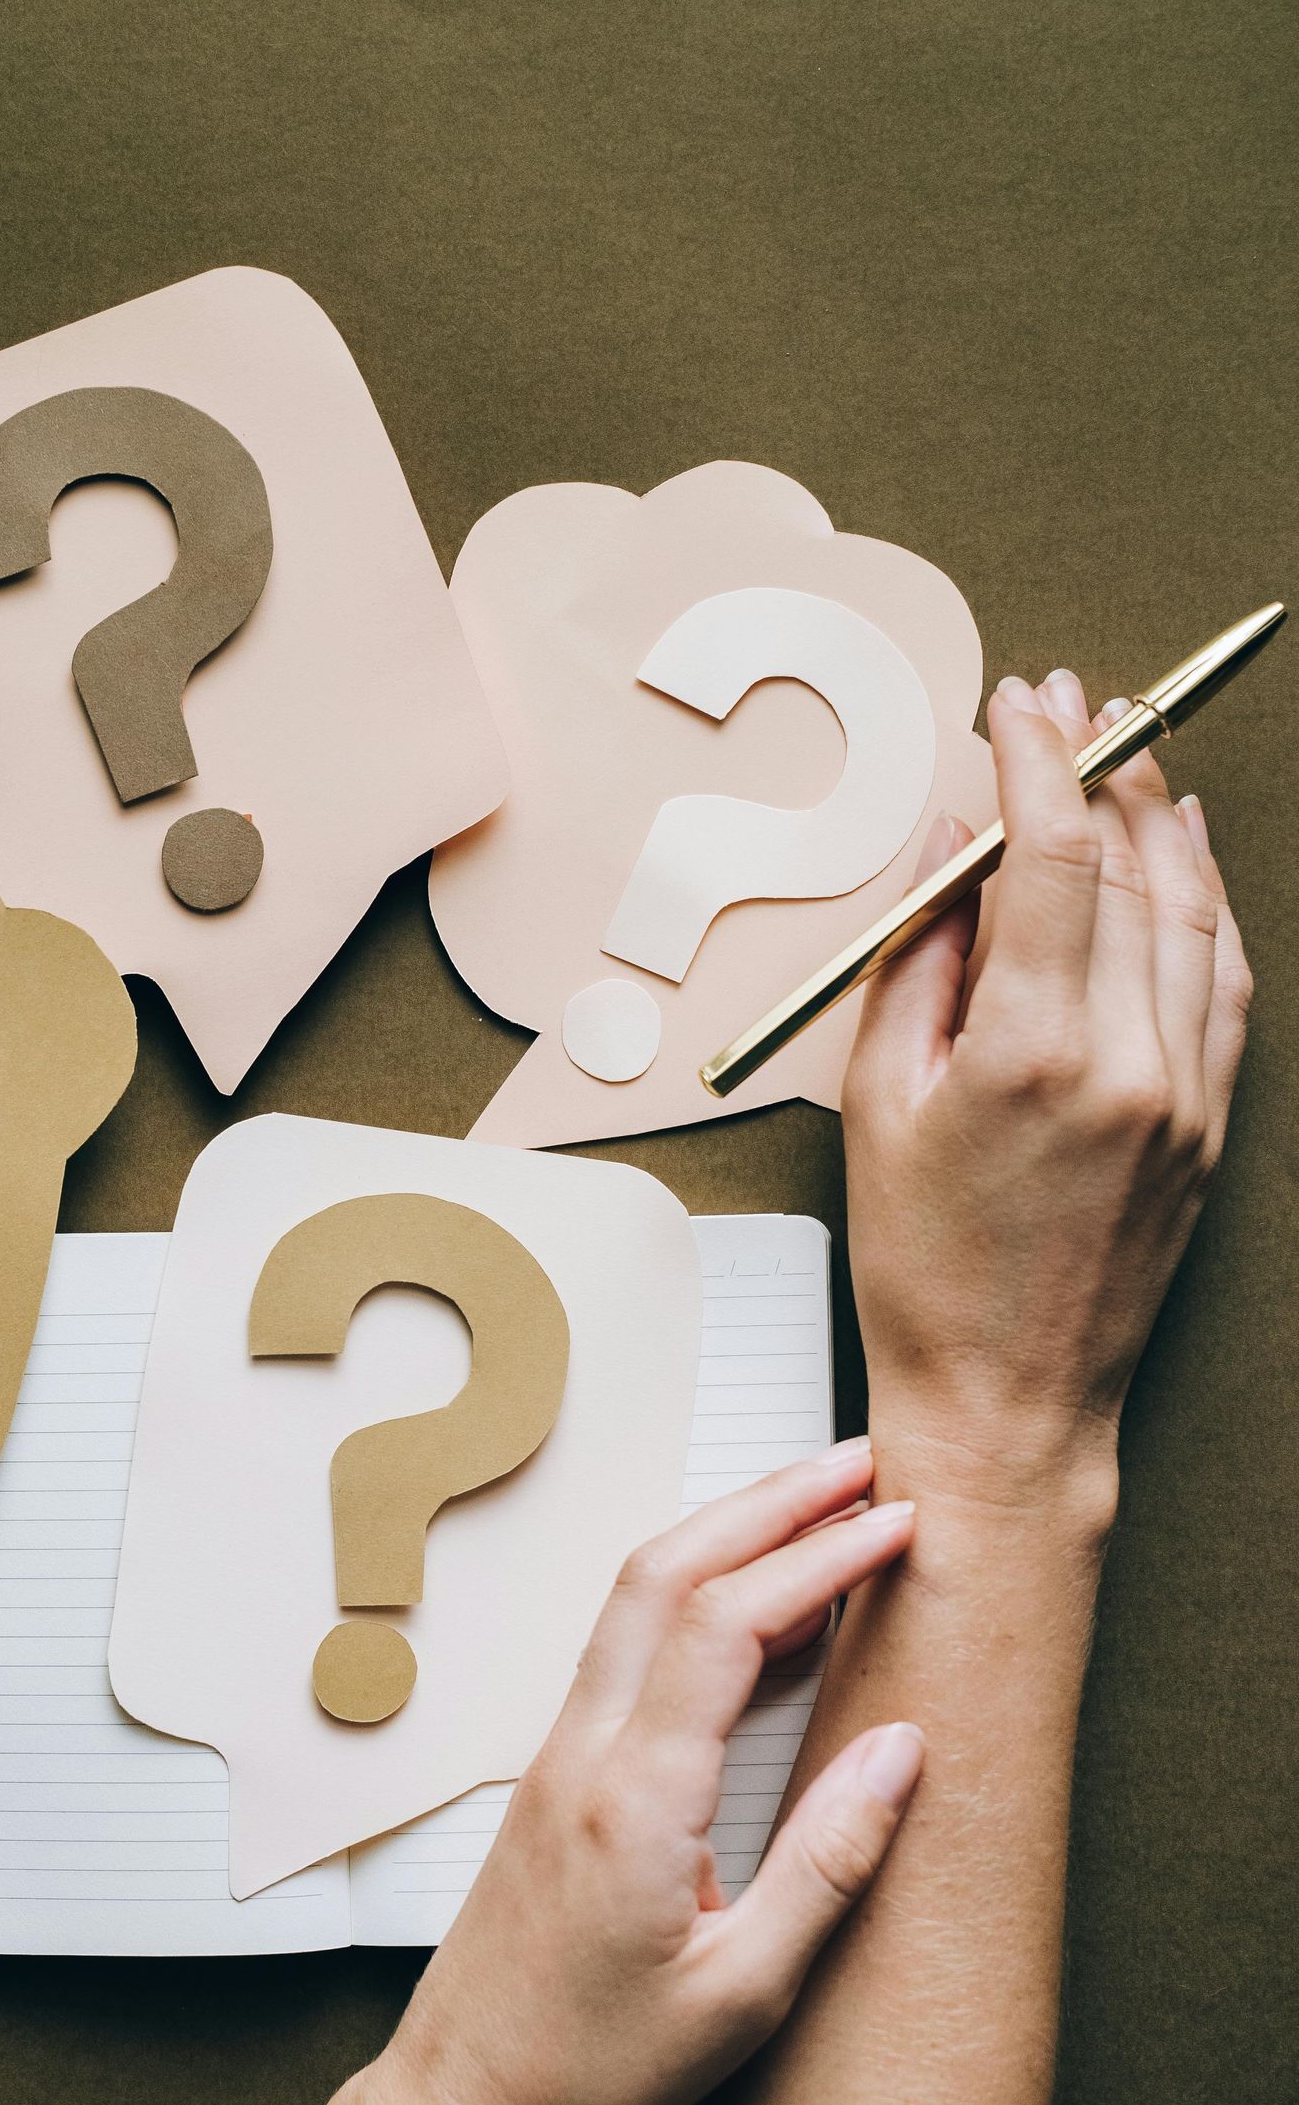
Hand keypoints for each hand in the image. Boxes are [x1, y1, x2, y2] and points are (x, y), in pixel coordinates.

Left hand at [335, 1444, 921, 2104]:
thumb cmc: (595, 2074)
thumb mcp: (745, 1996)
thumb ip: (830, 1863)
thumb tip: (904, 1748)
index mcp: (635, 1798)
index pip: (726, 1622)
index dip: (818, 1556)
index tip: (900, 1523)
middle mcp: (584, 1751)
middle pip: (668, 1570)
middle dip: (769, 1502)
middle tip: (861, 1466)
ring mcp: (559, 1755)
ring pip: (638, 1598)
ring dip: (729, 1536)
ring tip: (824, 1512)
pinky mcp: (556, 1775)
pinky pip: (629, 1651)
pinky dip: (700, 1601)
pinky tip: (765, 1620)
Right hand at [842, 670, 1251, 1533]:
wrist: (1008, 1400)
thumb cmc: (922, 1267)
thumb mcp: (878, 1102)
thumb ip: (917, 959)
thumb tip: (952, 850)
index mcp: (1030, 1052)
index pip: (1052, 856)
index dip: (1039, 760)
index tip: (1019, 705)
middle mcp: (1128, 1063)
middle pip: (1133, 867)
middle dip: (1102, 766)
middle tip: (1073, 703)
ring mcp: (1186, 1095)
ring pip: (1194, 914)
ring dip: (1163, 820)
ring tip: (1129, 754)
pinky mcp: (1213, 1126)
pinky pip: (1227, 983)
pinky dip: (1208, 904)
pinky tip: (1183, 858)